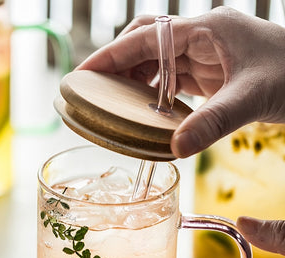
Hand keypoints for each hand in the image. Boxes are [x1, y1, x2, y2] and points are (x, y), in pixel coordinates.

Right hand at [77, 7, 284, 157]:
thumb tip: (176, 149)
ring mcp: (204, 53)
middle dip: (117, 64)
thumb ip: (213, 122)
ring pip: (156, 60)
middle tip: (93, 89)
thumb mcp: (251, 98)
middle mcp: (201, 36)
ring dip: (133, 79)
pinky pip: (171, 76)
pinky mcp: (209, 71)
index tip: (83, 73)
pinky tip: (145, 107)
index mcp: (206, 29)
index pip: (146, 37)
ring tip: (112, 101)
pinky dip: (153, 91)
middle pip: (145, 43)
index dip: (111, 55)